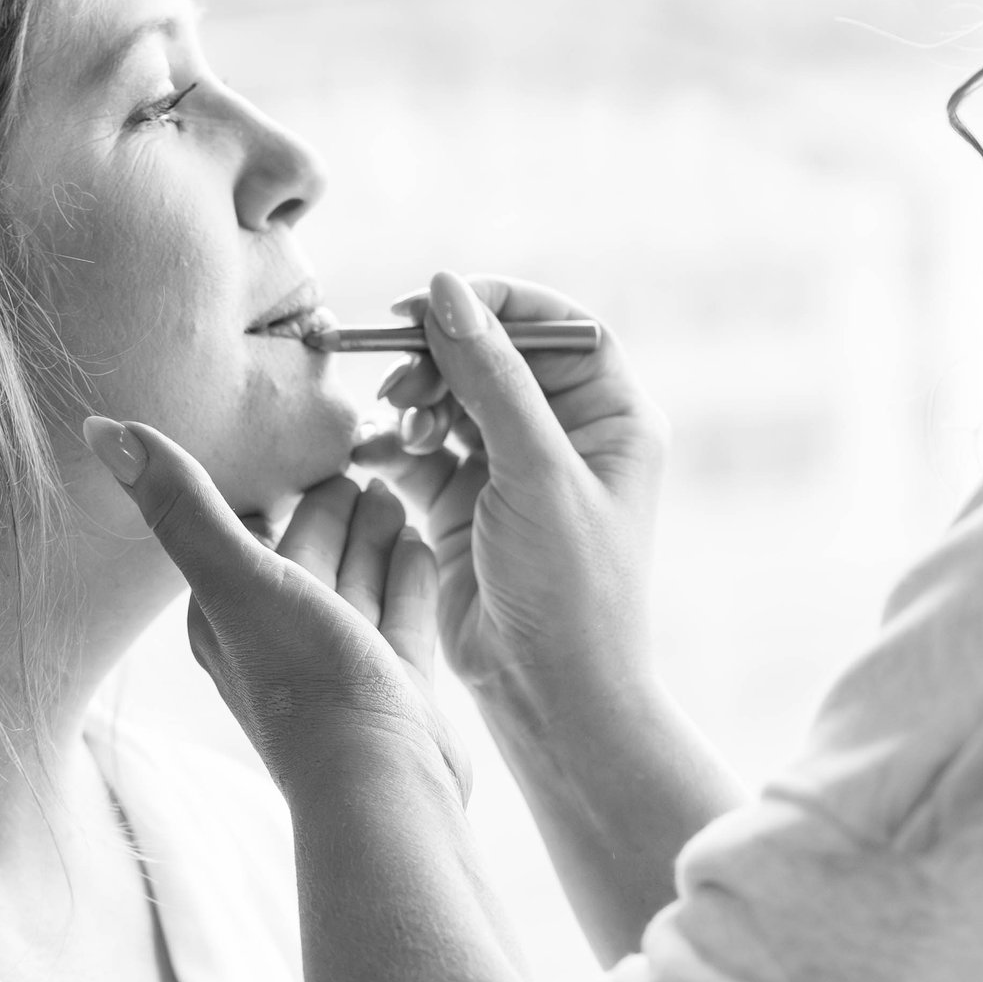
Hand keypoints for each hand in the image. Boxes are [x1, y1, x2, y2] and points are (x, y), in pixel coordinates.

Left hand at [81, 425, 464, 802]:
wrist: (382, 786)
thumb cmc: (305, 682)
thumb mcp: (237, 576)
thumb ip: (183, 503)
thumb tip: (101, 428)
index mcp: (226, 613)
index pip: (246, 530)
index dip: (267, 487)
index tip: (286, 440)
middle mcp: (276, 636)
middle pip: (306, 552)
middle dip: (328, 507)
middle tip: (355, 454)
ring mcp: (338, 662)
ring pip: (355, 578)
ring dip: (371, 535)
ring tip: (391, 489)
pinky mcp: (392, 683)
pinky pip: (400, 612)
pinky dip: (406, 575)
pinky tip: (418, 543)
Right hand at [362, 270, 667, 752]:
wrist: (548, 693)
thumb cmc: (570, 588)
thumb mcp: (535, 472)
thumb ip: (491, 376)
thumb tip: (446, 288)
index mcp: (610, 414)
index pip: (553, 325)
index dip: (493, 304)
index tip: (431, 305)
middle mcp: (564, 434)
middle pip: (492, 356)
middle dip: (439, 359)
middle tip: (398, 378)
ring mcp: (511, 470)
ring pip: (450, 400)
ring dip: (415, 404)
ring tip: (398, 430)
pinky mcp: (463, 506)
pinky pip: (419, 452)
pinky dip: (392, 446)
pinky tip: (372, 454)